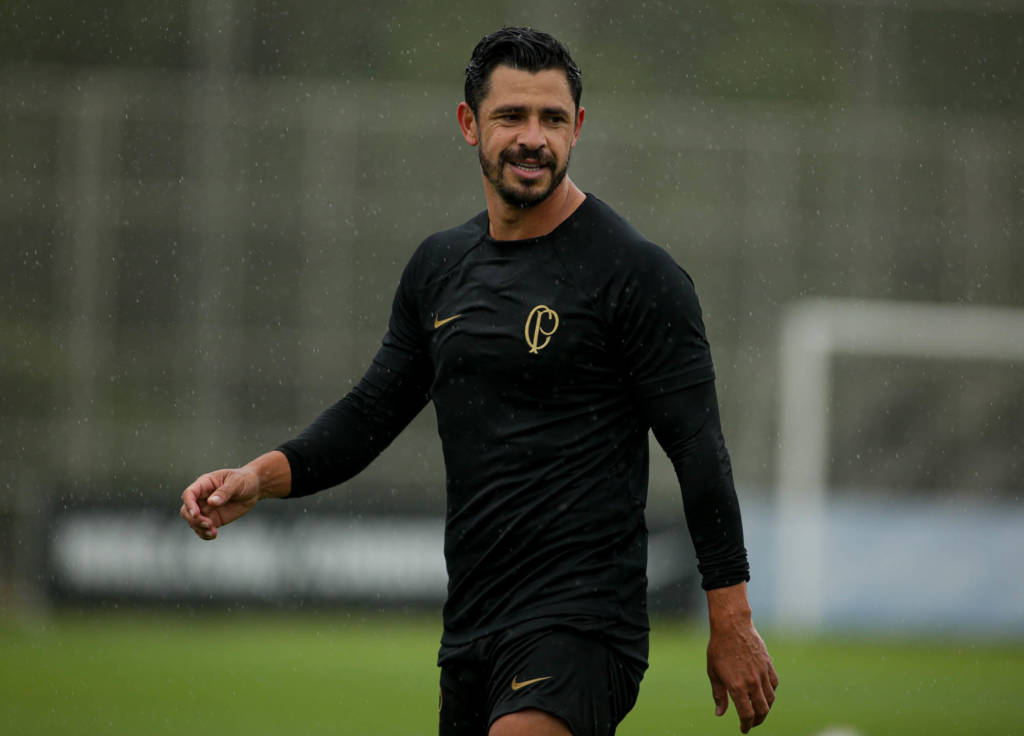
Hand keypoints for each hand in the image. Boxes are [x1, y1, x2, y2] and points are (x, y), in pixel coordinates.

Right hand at [179, 467, 260, 539]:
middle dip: (194, 520)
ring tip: (213, 532)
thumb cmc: (244, 480)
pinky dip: (204, 534)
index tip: (196, 514)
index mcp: (204, 484)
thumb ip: (224, 492)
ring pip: (193, 522)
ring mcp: (206, 509)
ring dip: (200, 529)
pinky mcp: (213, 519)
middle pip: (186, 510)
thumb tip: (211, 502)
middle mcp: (201, 498)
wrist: (254, 488)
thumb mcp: (237, 482)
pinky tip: (213, 535)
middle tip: (208, 524)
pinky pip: (203, 529)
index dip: (189, 504)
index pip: (189, 494)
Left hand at [706, 585, 778, 732]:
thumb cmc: (718, 648)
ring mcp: (763, 673)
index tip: (743, 729)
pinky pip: (774, 684)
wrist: (732, 626)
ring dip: (765, 708)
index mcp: (738, 686)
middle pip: (762, 711)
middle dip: (757, 721)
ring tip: (758, 710)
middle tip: (751, 723)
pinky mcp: (768, 665)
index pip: (747, 715)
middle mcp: (753, 682)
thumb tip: (720, 713)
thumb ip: (719, 695)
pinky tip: (764, 693)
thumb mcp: (713, 673)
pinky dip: (771, 692)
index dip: (746, 725)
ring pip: (770, 699)